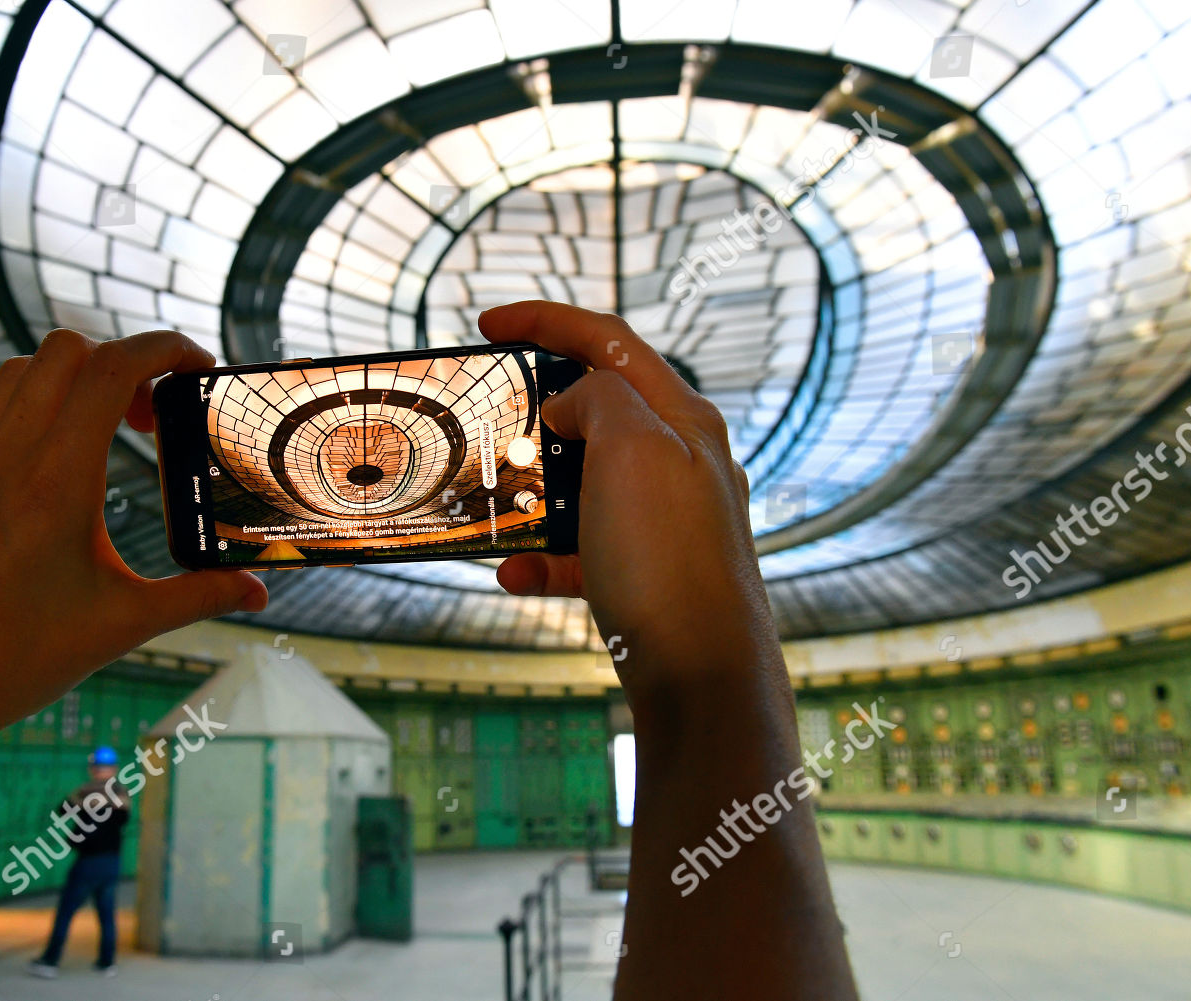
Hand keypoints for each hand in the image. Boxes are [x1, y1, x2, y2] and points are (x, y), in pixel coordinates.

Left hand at [0, 329, 267, 736]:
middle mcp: (9, 455)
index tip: (197, 368)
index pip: (114, 369)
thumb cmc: (24, 658)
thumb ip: (201, 596)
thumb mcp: (126, 624)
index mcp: (59, 480)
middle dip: (123, 361)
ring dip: (70, 377)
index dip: (165, 349)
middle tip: (152, 415)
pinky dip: (15, 403)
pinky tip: (38, 444)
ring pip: (20, 369)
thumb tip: (260, 591)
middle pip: (68, 351)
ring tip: (103, 427)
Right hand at [480, 302, 778, 712]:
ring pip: (584, 484)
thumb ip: (598, 400)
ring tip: (489, 501)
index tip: (487, 323)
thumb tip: (572, 405)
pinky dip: (544, 558)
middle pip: (598, 411)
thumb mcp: (630, 448)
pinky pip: (583, 553)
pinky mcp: (649, 576)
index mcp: (683, 418)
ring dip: (532, 490)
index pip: (610, 341)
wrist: (703, 676)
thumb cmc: (668, 557)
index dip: (547, 321)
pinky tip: (512, 574)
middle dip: (537, 412)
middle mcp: (682, 463)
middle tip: (488, 418)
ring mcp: (667, 522)